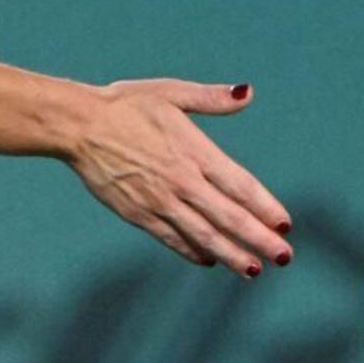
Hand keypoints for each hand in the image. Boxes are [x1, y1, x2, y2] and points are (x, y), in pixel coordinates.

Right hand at [70, 80, 293, 275]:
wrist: (77, 126)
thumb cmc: (125, 105)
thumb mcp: (171, 93)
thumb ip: (211, 99)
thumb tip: (247, 92)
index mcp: (194, 150)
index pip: (240, 185)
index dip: (265, 207)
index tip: (285, 224)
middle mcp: (181, 180)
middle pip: (228, 216)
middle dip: (259, 239)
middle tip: (285, 257)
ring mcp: (159, 201)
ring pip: (203, 235)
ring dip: (232, 254)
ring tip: (255, 269)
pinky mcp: (138, 214)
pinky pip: (171, 238)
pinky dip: (192, 252)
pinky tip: (211, 260)